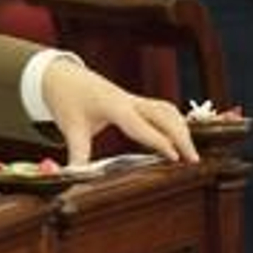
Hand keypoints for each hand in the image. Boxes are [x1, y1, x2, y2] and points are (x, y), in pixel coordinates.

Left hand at [41, 58, 198, 165]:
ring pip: (166, 109)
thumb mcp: (70, 128)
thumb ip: (77, 154)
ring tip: (191, 154)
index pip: (140, 125)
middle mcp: (128, 100)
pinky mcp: (136, 101)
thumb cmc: (66, 99)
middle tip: (193, 161)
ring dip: (181, 128)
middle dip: (180, 135)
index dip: (159, 141)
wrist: (60, 74)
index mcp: (112, 106)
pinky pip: (162, 109)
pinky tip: (181, 138)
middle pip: (163, 114)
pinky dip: (175, 122)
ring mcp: (133, 99)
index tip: (175, 157)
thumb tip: (77, 178)